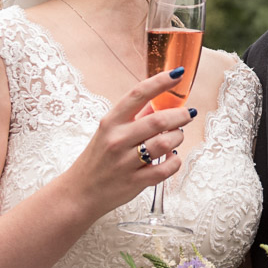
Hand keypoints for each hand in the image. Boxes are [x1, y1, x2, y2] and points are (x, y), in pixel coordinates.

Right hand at [59, 68, 194, 215]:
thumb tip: (161, 102)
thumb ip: (135, 117)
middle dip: (180, 115)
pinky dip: (175, 161)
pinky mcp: (135, 182)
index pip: (138, 94)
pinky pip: (166, 169)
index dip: (161, 82)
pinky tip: (172, 157)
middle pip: (158, 121)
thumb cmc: (97, 160)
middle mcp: (117, 140)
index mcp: (111, 122)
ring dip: (178, 137)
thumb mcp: (109, 131)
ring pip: (165, 144)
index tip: (177, 75)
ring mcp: (126, 162)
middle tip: (188, 114)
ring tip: (177, 137)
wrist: (80, 192)